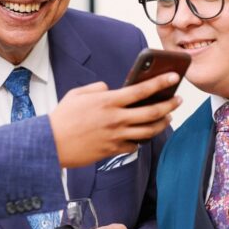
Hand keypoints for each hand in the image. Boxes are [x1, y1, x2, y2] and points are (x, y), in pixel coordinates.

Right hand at [49, 74, 180, 168]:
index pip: (141, 90)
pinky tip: (145, 133)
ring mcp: (116, 136)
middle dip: (169, 104)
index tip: (173, 78)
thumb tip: (111, 89)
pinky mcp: (113, 150)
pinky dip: (142, 139)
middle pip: (152, 112)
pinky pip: (135, 145)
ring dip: (162, 122)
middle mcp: (116, 119)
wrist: (51, 144)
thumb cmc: (62, 117)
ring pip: (148, 130)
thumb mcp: (78, 94)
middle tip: (178, 99)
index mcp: (108, 101)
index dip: (160, 83)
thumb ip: (98, 88)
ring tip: (167, 116)